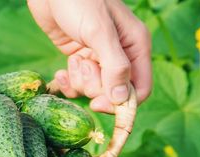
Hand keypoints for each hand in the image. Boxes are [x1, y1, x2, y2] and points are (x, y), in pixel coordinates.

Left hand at [28, 0, 151, 112]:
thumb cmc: (79, 1)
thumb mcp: (99, 32)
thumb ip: (114, 65)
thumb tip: (122, 99)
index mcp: (136, 45)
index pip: (139, 89)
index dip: (121, 103)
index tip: (98, 104)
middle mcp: (121, 54)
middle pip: (114, 92)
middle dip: (94, 86)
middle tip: (82, 65)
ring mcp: (99, 57)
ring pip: (94, 89)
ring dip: (79, 82)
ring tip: (72, 61)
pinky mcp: (79, 58)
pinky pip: (78, 83)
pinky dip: (68, 82)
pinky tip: (60, 73)